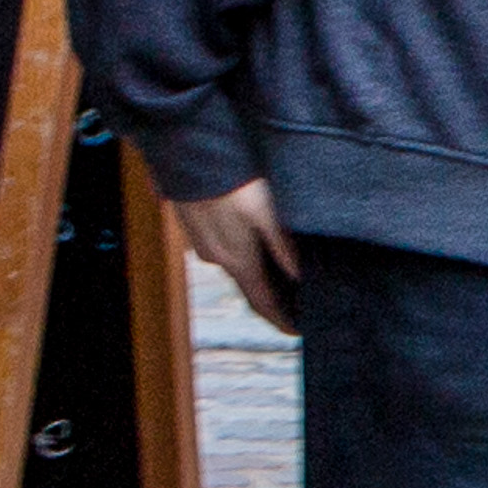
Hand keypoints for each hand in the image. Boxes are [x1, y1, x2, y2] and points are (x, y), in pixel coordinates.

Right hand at [165, 175, 301, 337]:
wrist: (187, 154)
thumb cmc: (232, 181)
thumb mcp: (265, 212)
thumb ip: (282, 245)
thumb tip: (300, 276)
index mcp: (237, 260)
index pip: (261, 303)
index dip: (280, 321)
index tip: (297, 332)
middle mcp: (216, 258)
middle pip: (249, 289)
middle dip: (272, 301)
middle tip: (297, 306)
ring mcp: (202, 243)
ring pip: (235, 268)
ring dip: (258, 277)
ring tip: (284, 278)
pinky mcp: (196, 227)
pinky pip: (224, 251)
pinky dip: (244, 257)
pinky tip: (257, 246)